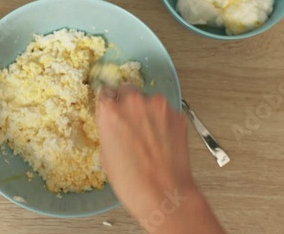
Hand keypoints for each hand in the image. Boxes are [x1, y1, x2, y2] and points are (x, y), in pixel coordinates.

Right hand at [96, 85, 195, 220]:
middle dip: (129, 104)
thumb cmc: (132, 181)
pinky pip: (166, 113)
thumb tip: (114, 124)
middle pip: (128, 91)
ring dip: (148, 113)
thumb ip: (109, 129)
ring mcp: (158, 107)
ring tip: (149, 138)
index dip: (109, 103)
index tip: (112, 108)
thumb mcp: (106, 154)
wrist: (163, 193)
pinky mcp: (177, 115)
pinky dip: (164, 122)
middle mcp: (134, 102)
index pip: (105, 92)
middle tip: (131, 125)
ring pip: (150, 101)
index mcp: (110, 111)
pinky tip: (161, 141)